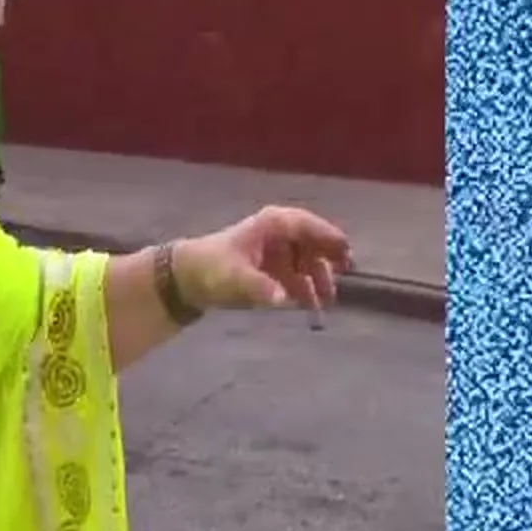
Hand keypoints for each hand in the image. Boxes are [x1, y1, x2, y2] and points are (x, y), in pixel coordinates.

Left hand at [174, 206, 351, 311]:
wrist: (185, 279)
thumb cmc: (210, 269)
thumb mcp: (234, 278)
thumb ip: (260, 287)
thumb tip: (281, 298)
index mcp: (271, 225)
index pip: (307, 225)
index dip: (329, 237)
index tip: (346, 253)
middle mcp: (277, 234)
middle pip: (312, 243)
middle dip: (326, 262)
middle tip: (343, 278)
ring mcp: (275, 251)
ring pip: (306, 261)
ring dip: (317, 280)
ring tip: (326, 302)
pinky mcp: (271, 268)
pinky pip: (295, 275)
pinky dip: (303, 289)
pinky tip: (309, 306)